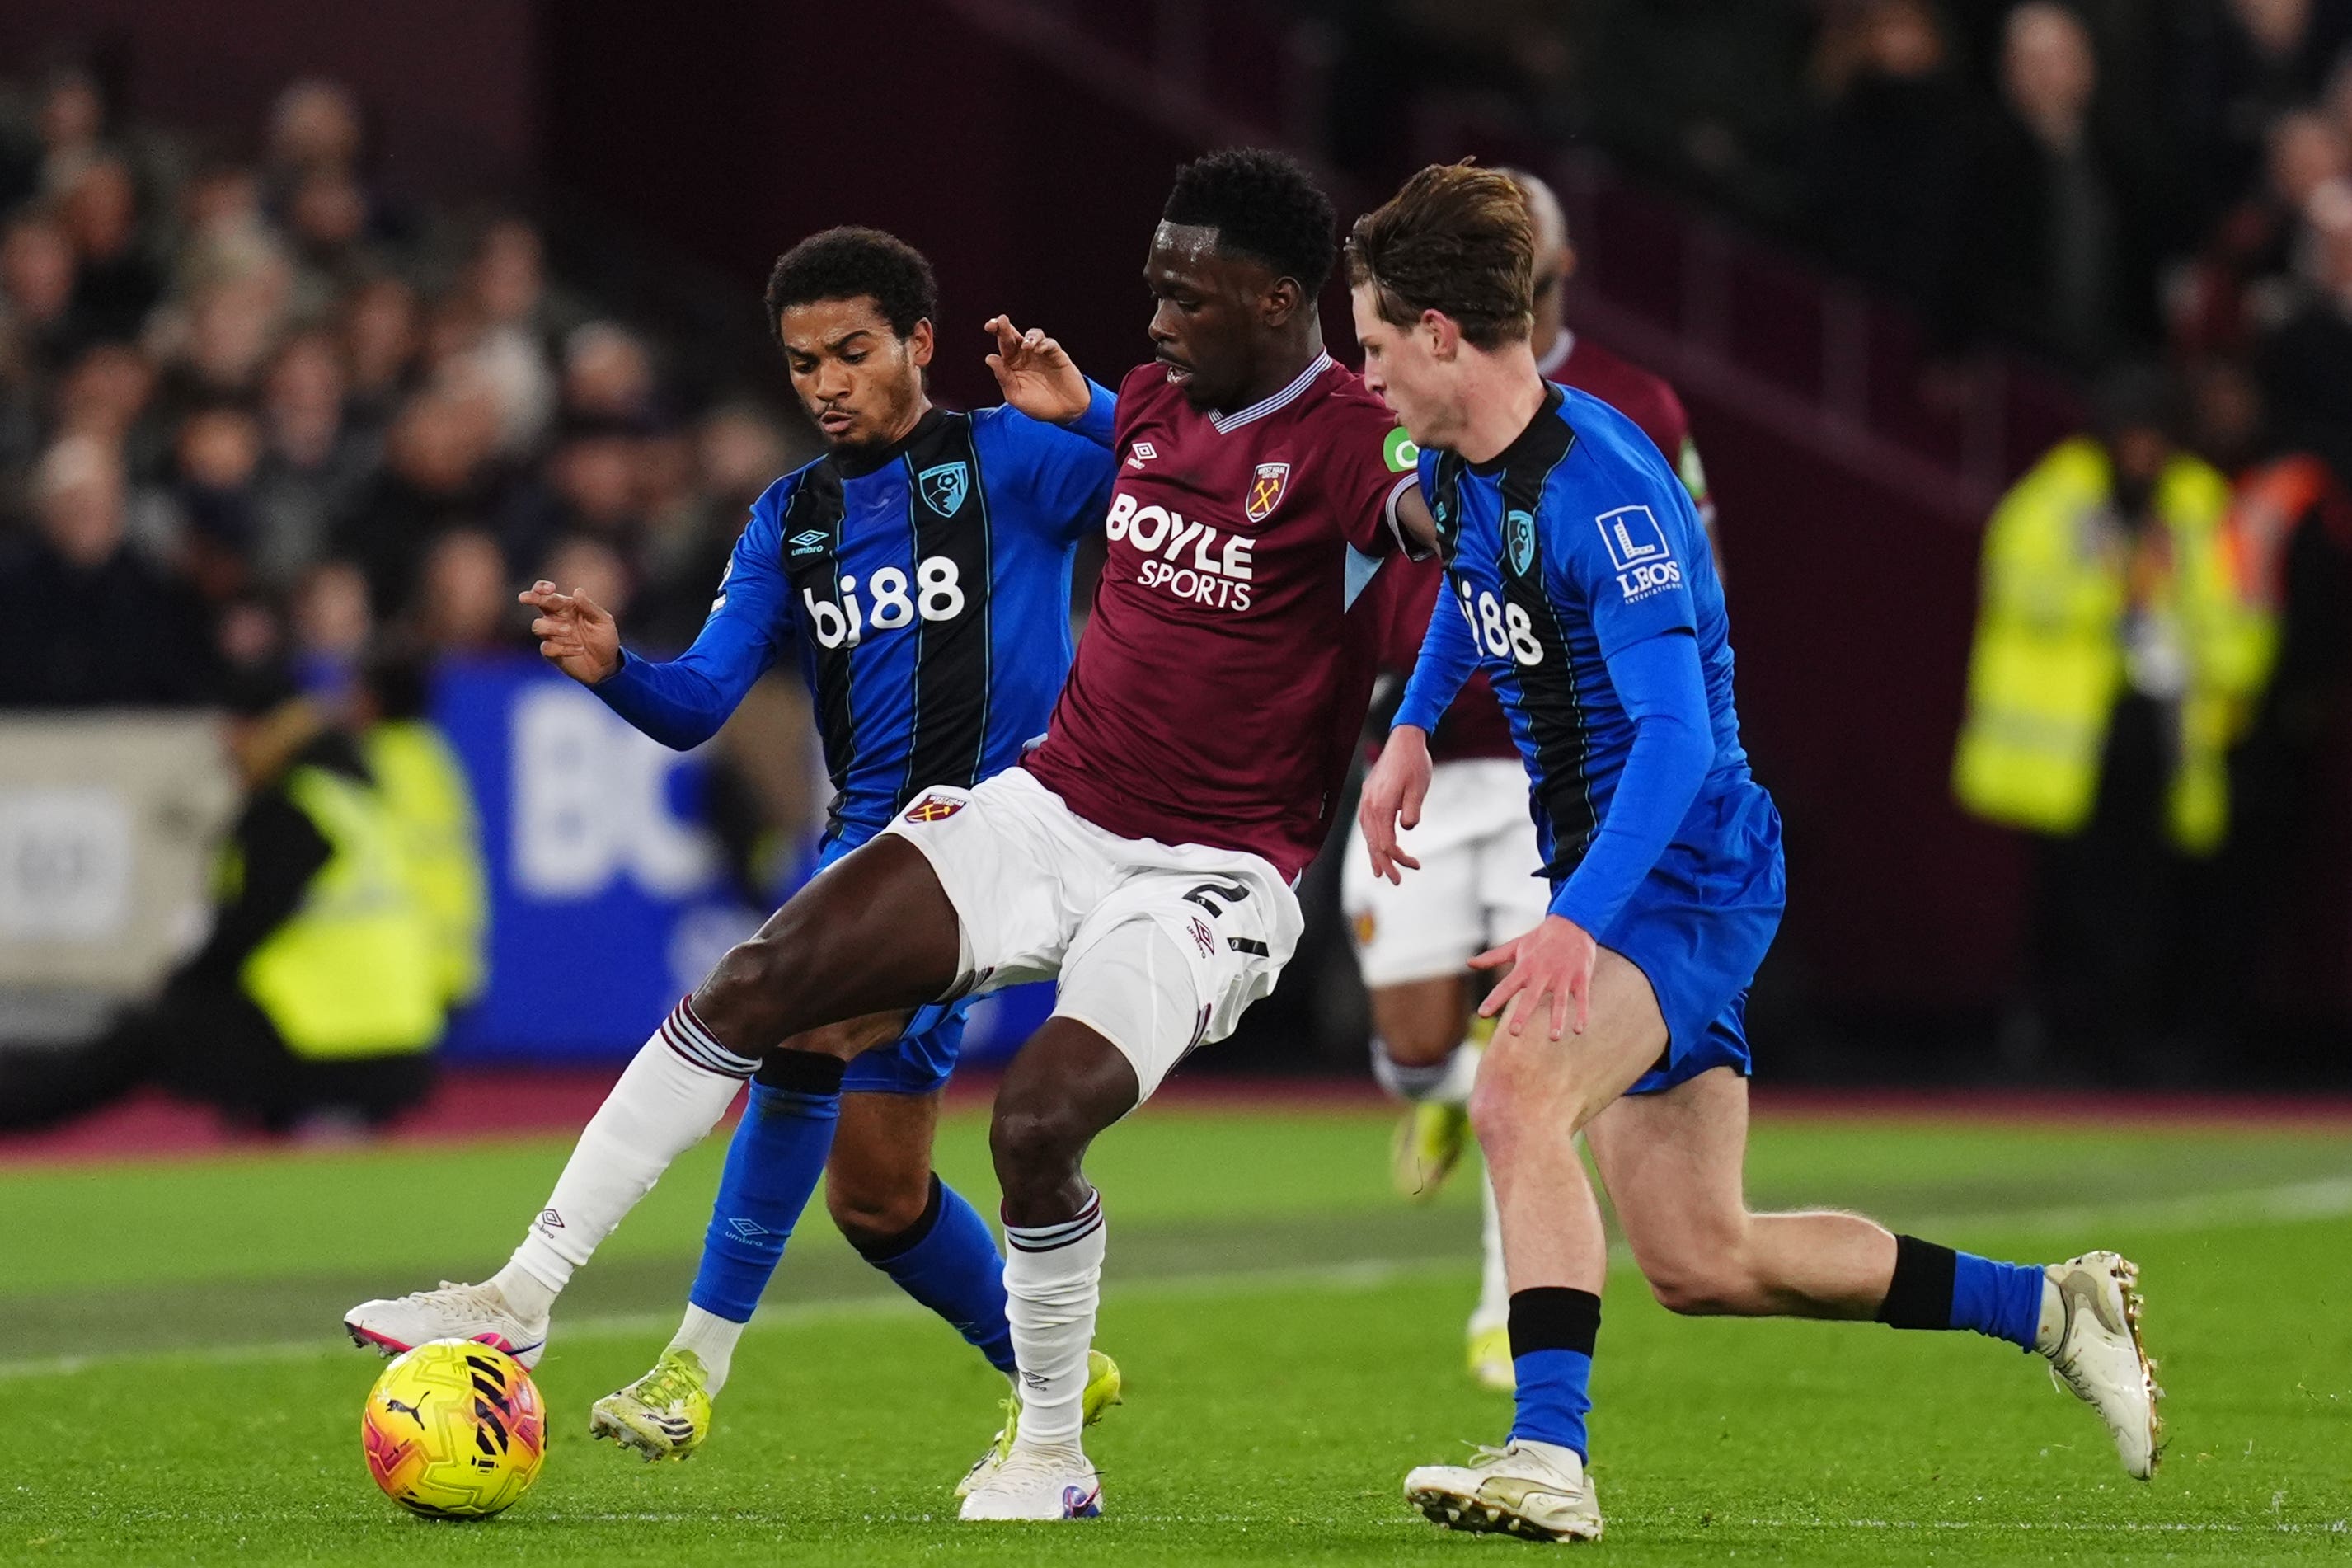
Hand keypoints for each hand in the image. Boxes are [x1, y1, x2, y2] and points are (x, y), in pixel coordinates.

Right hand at [519, 579, 620, 684]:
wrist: (606, 664)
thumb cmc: (604, 638)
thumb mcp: (603, 620)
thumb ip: (589, 607)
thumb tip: (577, 591)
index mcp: (567, 607)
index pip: (549, 593)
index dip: (543, 588)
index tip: (550, 589)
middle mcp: (556, 619)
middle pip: (537, 604)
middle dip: (531, 598)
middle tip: (524, 598)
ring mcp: (552, 636)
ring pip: (538, 626)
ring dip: (552, 627)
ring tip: (569, 631)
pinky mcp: (552, 653)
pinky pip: (547, 648)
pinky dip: (563, 648)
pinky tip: (579, 649)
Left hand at [983, 315, 1090, 421]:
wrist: (1065, 412)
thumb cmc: (1038, 406)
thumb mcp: (1016, 396)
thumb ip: (1004, 377)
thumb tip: (989, 357)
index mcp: (1013, 364)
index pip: (1003, 344)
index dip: (996, 331)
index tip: (989, 326)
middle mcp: (1026, 355)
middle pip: (1014, 336)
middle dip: (1006, 327)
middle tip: (1001, 320)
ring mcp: (1042, 354)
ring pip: (1033, 335)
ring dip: (1028, 336)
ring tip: (1026, 345)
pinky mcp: (1057, 355)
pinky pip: (1050, 344)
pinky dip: (1043, 344)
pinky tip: (1038, 351)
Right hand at [1358, 725, 1432, 882]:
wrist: (1404, 739)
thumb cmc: (1414, 763)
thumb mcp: (1418, 788)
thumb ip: (1412, 811)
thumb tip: (1406, 829)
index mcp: (1380, 807)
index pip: (1387, 844)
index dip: (1399, 858)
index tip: (1415, 865)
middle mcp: (1368, 806)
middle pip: (1374, 844)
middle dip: (1386, 864)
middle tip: (1397, 881)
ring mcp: (1366, 801)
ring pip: (1368, 836)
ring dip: (1376, 855)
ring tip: (1381, 871)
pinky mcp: (1369, 797)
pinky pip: (1367, 825)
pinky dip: (1372, 840)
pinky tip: (1376, 846)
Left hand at [1470, 915, 1597, 1039]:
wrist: (1573, 923)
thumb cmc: (1540, 938)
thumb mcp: (1516, 945)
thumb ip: (1492, 957)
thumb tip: (1469, 962)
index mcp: (1525, 966)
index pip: (1506, 985)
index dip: (1494, 999)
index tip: (1482, 1014)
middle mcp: (1543, 973)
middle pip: (1532, 996)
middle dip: (1523, 1014)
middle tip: (1514, 1032)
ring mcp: (1563, 976)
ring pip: (1560, 1001)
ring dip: (1557, 1019)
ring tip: (1553, 1037)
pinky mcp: (1581, 978)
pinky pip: (1582, 999)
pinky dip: (1581, 1013)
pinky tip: (1578, 1030)